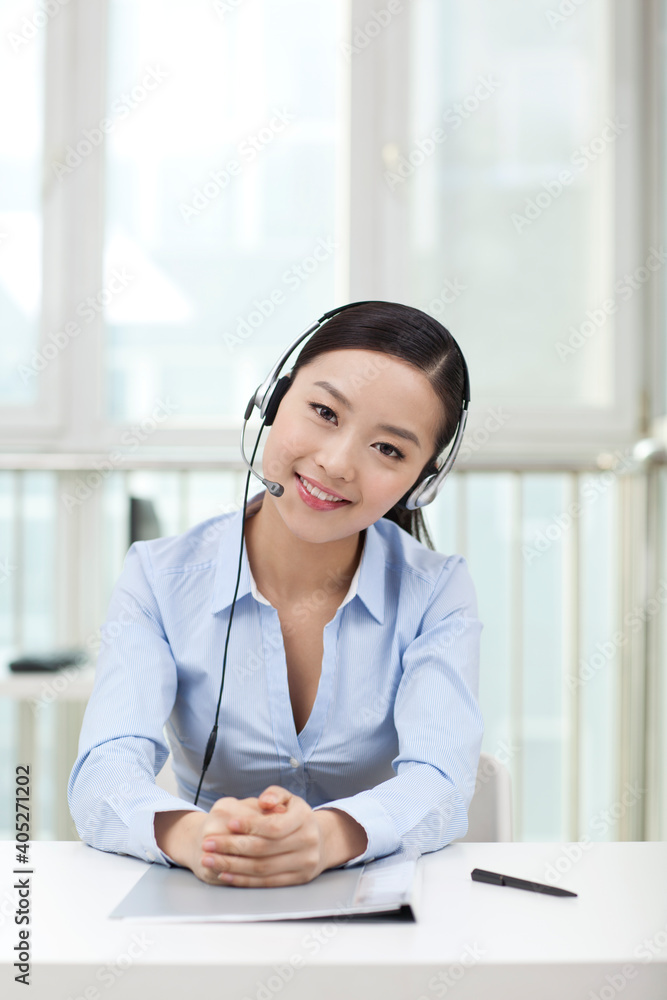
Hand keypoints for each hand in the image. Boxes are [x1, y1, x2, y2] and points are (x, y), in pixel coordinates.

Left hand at [197, 786, 328, 886]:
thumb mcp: (289, 799)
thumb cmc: (295, 816)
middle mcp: (307, 841)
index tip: (228, 823)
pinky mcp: (298, 879)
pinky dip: (243, 880)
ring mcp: (304, 863)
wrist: (319, 840)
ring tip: (210, 860)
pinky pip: (266, 883)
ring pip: (262, 869)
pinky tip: (225, 875)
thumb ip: (274, 794)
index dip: (250, 825)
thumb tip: (264, 801)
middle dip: (232, 847)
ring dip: (232, 866)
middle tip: (208, 844)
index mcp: (304, 818)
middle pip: (264, 849)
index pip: (273, 826)